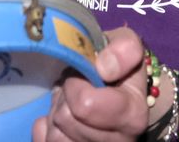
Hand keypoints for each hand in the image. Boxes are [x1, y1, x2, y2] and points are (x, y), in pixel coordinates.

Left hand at [32, 27, 151, 141]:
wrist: (122, 92)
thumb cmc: (122, 67)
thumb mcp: (127, 45)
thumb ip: (123, 50)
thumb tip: (104, 69)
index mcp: (132, 116)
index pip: (85, 105)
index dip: (75, 85)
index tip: (81, 76)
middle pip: (65, 120)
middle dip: (64, 98)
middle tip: (75, 88)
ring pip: (54, 137)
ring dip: (55, 114)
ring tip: (69, 103)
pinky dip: (45, 130)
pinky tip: (58, 122)